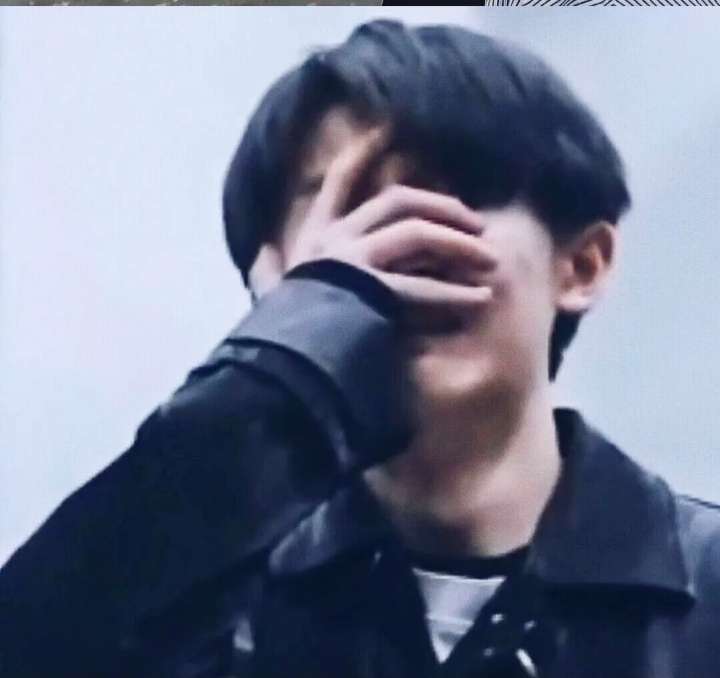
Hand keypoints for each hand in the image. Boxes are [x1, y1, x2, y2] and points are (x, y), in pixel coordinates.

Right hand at [249, 128, 497, 331]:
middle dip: (442, 206)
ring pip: (417, 234)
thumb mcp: (267, 294)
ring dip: (459, 244)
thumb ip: (266, 271)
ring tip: (490, 260)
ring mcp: (356, 264)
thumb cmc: (277, 330)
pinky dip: (456, 293)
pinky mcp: (373, 293)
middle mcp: (337, 241)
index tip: (387, 131)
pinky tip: (482, 298)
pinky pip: (424, 287)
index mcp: (314, 237)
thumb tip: (260, 250)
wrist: (276, 361)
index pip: (340, 182)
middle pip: (398, 201)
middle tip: (476, 223)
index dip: (362, 154)